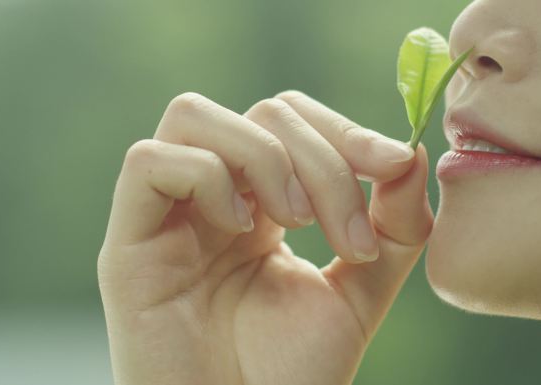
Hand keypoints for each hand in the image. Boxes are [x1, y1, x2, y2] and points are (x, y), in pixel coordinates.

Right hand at [97, 90, 433, 384]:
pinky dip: (205, 176)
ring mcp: (166, 217)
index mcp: (261, 203)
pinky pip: (149, 163)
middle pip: (260, 113)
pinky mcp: (127, 246)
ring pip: (194, 115)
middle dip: (321, 158)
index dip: (346, 130)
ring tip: (293, 222)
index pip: (294, 119)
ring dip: (264, 156)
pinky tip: (237, 227)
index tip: (395, 166)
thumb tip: (412, 154)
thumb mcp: (361, 288)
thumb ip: (394, 226)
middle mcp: (213, 199)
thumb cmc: (293, 372)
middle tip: (346, 232)